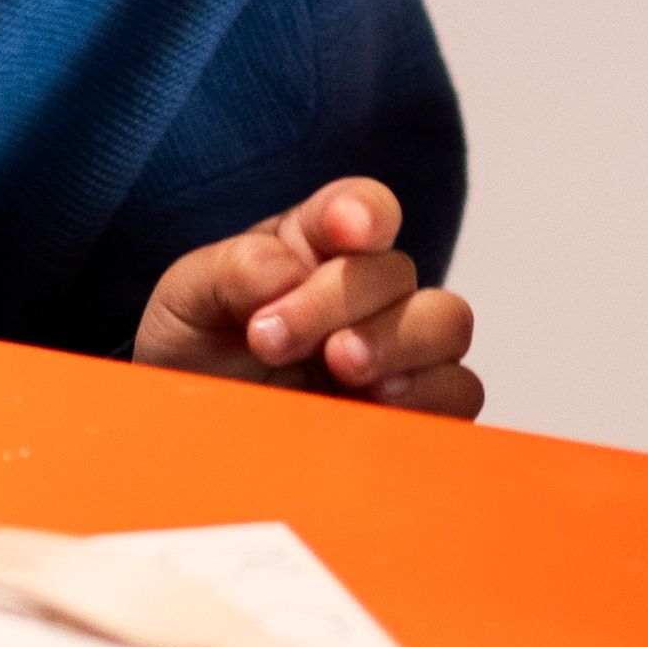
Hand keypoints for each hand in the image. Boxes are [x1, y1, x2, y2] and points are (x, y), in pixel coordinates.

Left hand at [135, 179, 479, 416]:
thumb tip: (286, 270)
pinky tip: (369, 409)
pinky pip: (460, 393)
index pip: (362, 208)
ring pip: (445, 323)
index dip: (363, 211)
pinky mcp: (420, 411)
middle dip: (337, 300)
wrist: (196, 438)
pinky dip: (424, 398)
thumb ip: (231, 270)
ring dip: (393, 343)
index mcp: (315, 247)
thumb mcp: (187, 301)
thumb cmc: (197, 356)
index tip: (344, 231)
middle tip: (271, 339)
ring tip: (336, 369)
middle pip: (397, 271)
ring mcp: (399, 352)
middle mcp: (367, 294)